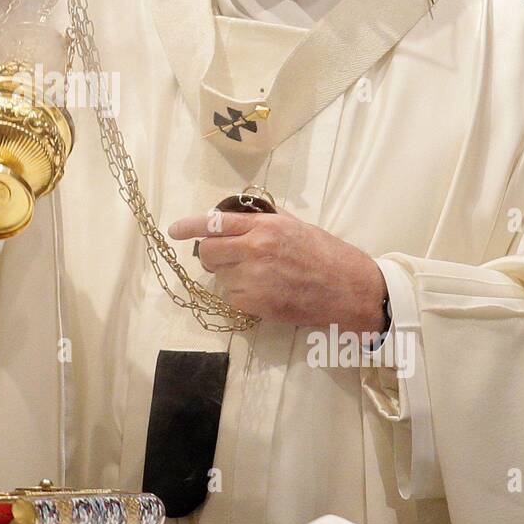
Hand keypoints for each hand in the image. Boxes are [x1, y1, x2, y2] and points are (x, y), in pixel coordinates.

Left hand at [168, 208, 387, 333]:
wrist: (349, 289)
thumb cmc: (326, 254)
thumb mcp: (295, 226)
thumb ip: (262, 221)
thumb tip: (232, 219)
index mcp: (265, 226)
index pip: (216, 223)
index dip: (190, 226)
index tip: (174, 230)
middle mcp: (255, 250)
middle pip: (208, 252)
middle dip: (211, 255)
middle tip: (226, 258)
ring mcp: (254, 279)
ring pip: (219, 276)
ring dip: (230, 276)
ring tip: (259, 275)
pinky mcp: (257, 304)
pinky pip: (232, 297)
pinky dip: (241, 295)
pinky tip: (264, 291)